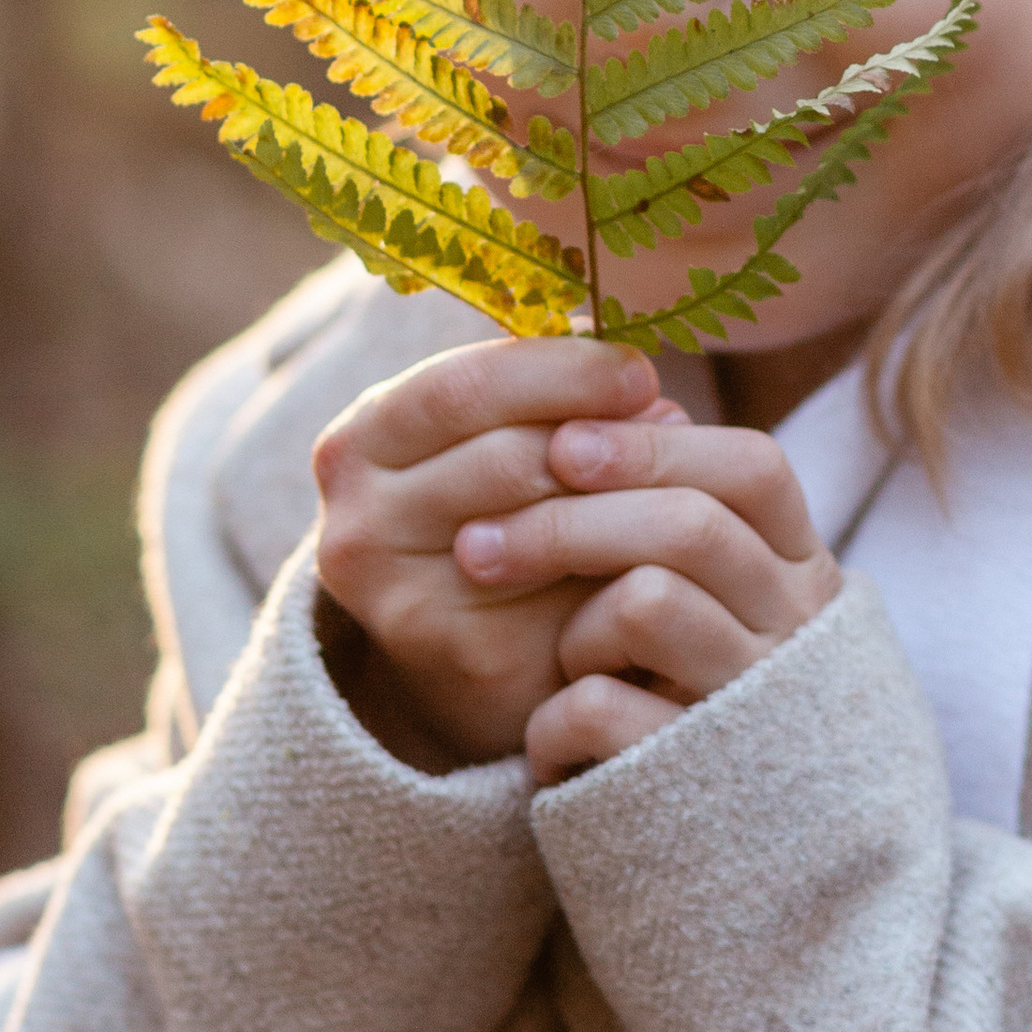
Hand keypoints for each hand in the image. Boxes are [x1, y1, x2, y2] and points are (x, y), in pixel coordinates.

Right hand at [313, 338, 684, 771]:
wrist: (449, 648)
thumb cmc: (482, 511)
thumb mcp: (478, 437)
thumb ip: (540, 397)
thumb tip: (641, 383)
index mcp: (355, 446)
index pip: (463, 387)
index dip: (561, 371)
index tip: (639, 370)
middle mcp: (358, 529)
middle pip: (504, 458)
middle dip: (602, 436)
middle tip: (676, 429)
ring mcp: (405, 606)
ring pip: (538, 528)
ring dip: (621, 498)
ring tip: (677, 481)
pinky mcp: (468, 661)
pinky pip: (568, 597)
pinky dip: (622, 567)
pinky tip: (662, 551)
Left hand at [453, 411, 839, 787]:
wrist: (748, 866)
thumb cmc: (701, 699)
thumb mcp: (715, 599)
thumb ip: (676, 507)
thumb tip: (607, 386)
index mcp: (801, 571)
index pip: (752, 469)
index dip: (651, 446)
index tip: (561, 442)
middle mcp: (795, 631)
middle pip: (690, 526)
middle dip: (568, 520)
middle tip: (478, 544)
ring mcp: (751, 705)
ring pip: (647, 603)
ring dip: (574, 625)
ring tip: (559, 663)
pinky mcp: (696, 785)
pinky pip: (602, 710)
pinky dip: (554, 723)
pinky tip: (549, 745)